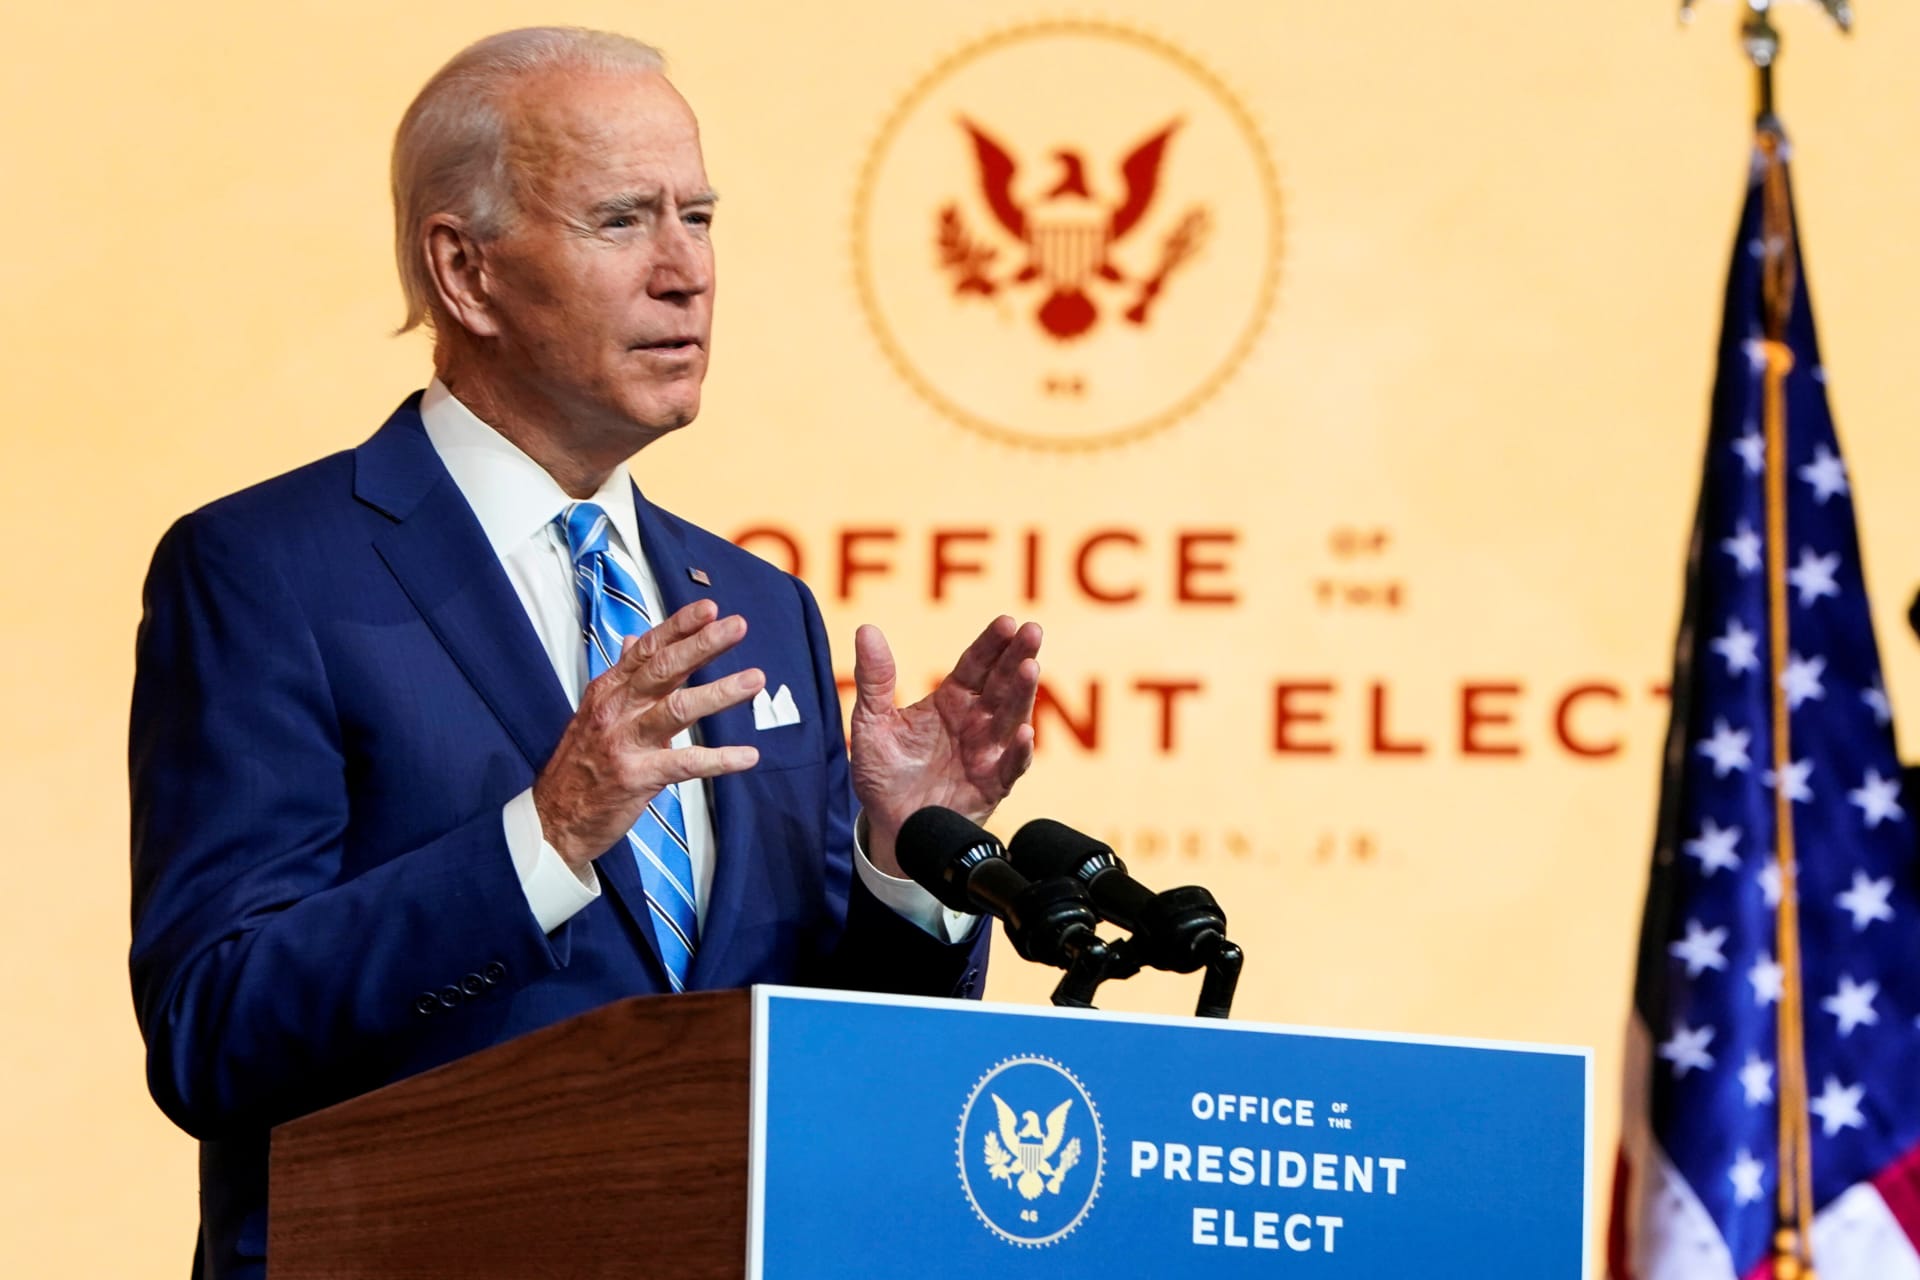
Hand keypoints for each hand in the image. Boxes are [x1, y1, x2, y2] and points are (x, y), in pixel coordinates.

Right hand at [533, 599, 762, 868]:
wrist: (552, 820)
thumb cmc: (581, 763)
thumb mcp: (595, 712)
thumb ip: (623, 677)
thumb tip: (633, 640)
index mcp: (608, 690)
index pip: (647, 649)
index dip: (679, 626)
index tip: (711, 608)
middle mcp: (615, 709)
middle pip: (663, 669)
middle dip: (703, 645)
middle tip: (738, 626)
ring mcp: (624, 742)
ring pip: (677, 709)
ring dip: (720, 693)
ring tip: (755, 679)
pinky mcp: (637, 777)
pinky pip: (685, 764)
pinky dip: (720, 760)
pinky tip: (749, 756)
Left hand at [850, 616, 1041, 876]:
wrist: (889, 827)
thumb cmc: (884, 773)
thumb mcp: (871, 723)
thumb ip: (874, 680)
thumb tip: (866, 629)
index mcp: (951, 700)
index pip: (976, 664)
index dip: (991, 644)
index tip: (1006, 622)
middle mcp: (976, 722)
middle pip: (1002, 683)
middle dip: (1019, 657)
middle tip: (1032, 631)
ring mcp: (987, 753)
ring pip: (1011, 718)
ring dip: (1023, 695)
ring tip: (1030, 669)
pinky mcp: (992, 786)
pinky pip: (1010, 767)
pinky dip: (1017, 751)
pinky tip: (1023, 733)